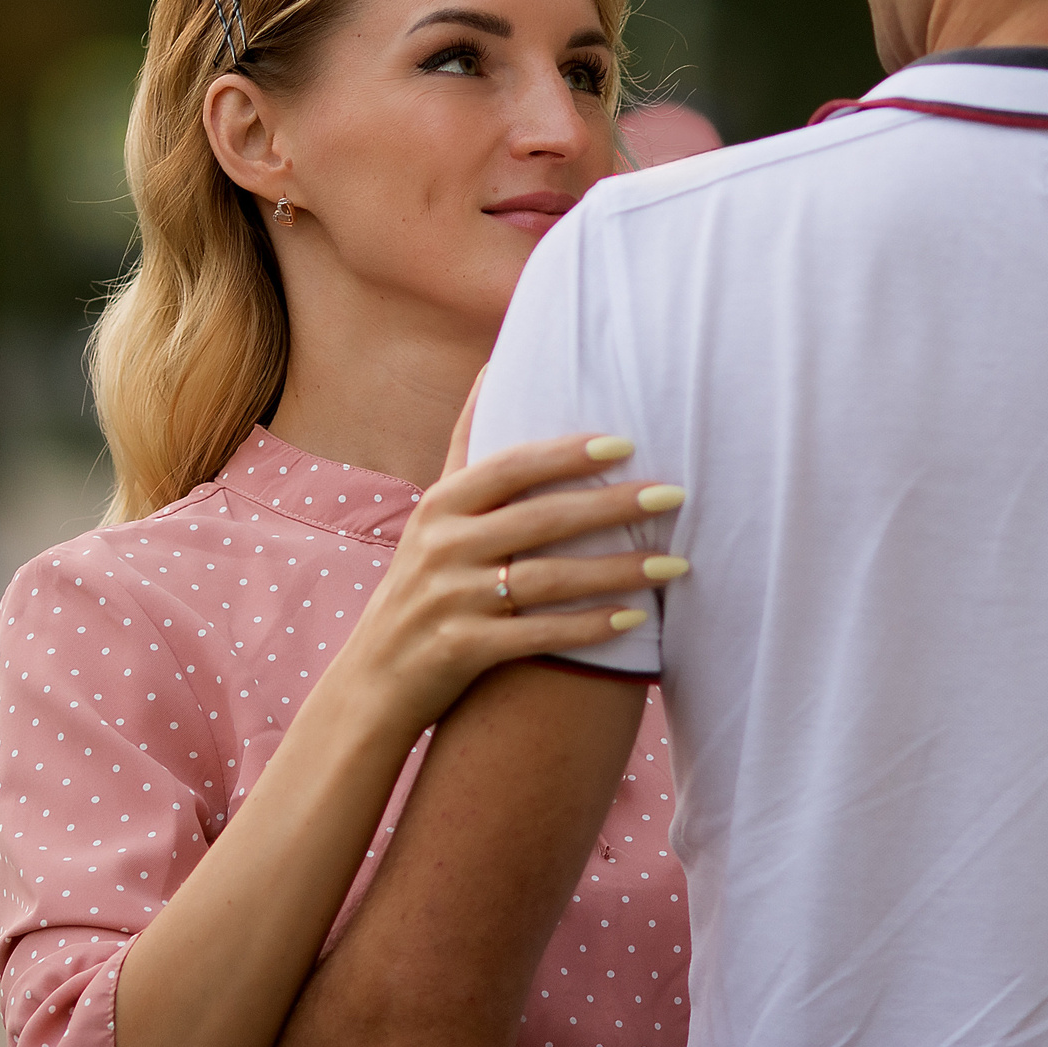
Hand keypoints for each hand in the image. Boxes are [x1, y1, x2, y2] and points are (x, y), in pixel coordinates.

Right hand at [321, 378, 682, 740]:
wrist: (373, 682)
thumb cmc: (421, 583)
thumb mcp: (434, 512)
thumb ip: (467, 446)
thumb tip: (495, 364)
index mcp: (440, 505)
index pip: (509, 466)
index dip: (566, 453)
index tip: (625, 442)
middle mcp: (443, 547)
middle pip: (540, 518)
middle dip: (611, 506)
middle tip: (674, 494)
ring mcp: (451, 600)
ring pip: (548, 579)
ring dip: (617, 571)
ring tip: (674, 562)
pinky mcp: (462, 650)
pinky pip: (539, 635)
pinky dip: (589, 627)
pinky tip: (636, 618)